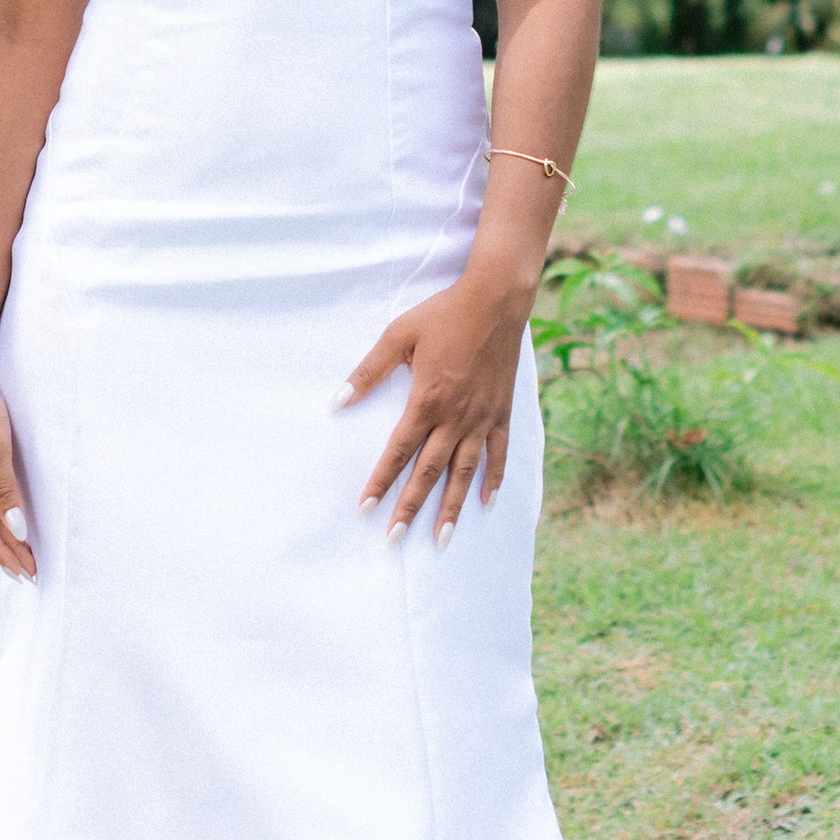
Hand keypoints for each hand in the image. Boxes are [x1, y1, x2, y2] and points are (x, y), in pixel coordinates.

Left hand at [341, 275, 531, 547]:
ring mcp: (481, 418)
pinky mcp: (501, 412)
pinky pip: (498, 454)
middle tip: (395, 539)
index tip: (365, 509)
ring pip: (464, 473)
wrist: (495, 300)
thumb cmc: (443, 314)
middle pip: (429, 472)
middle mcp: (455, 417)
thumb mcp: (398, 336)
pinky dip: (492, 480)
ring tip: (441, 539)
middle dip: (410, 508)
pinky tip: (485, 503)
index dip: (380, 482)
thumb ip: (369, 372)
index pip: (397, 452)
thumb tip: (337, 402)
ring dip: (451, 508)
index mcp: (426, 400)